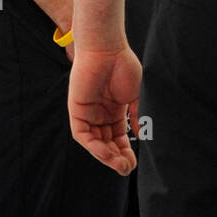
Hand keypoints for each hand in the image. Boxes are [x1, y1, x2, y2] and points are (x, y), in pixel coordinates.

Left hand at [67, 46, 141, 175]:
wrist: (108, 49)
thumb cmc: (123, 65)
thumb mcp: (135, 95)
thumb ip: (137, 116)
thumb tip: (140, 137)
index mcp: (114, 110)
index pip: (118, 137)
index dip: (126, 151)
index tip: (135, 163)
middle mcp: (100, 113)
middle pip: (106, 143)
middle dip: (116, 158)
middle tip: (127, 168)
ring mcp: (88, 112)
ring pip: (94, 142)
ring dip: (106, 156)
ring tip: (119, 164)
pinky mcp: (77, 109)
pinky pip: (82, 134)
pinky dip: (94, 146)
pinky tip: (107, 152)